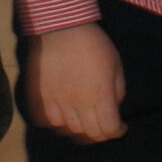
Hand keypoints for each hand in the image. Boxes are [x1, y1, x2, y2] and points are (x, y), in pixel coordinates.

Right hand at [23, 23, 126, 143]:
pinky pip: (50, 121)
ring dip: (81, 128)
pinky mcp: (41, 96)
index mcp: (100, 95)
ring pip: (70, 130)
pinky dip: (60, 122)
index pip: (109, 129)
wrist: (61, 27)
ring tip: (85, 118)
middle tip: (104, 125)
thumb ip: (118, 90)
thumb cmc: (93, 43)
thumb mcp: (116, 64)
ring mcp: (57, 101)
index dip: (117, 131)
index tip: (120, 126)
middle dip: (101, 133)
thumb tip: (114, 107)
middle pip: (91, 134)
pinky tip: (66, 113)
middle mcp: (78, 103)